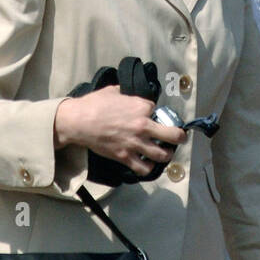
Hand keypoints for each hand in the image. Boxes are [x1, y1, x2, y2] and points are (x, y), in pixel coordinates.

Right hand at [53, 87, 184, 176]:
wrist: (79, 121)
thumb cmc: (94, 104)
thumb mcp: (113, 91)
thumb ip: (125, 94)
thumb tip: (127, 95)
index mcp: (141, 107)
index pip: (158, 111)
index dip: (156, 114)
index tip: (153, 116)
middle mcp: (143, 126)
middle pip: (173, 134)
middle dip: (179, 136)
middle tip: (180, 138)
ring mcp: (135, 143)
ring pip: (162, 154)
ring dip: (167, 154)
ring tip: (165, 153)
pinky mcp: (125, 157)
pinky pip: (144, 168)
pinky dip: (148, 168)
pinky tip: (148, 164)